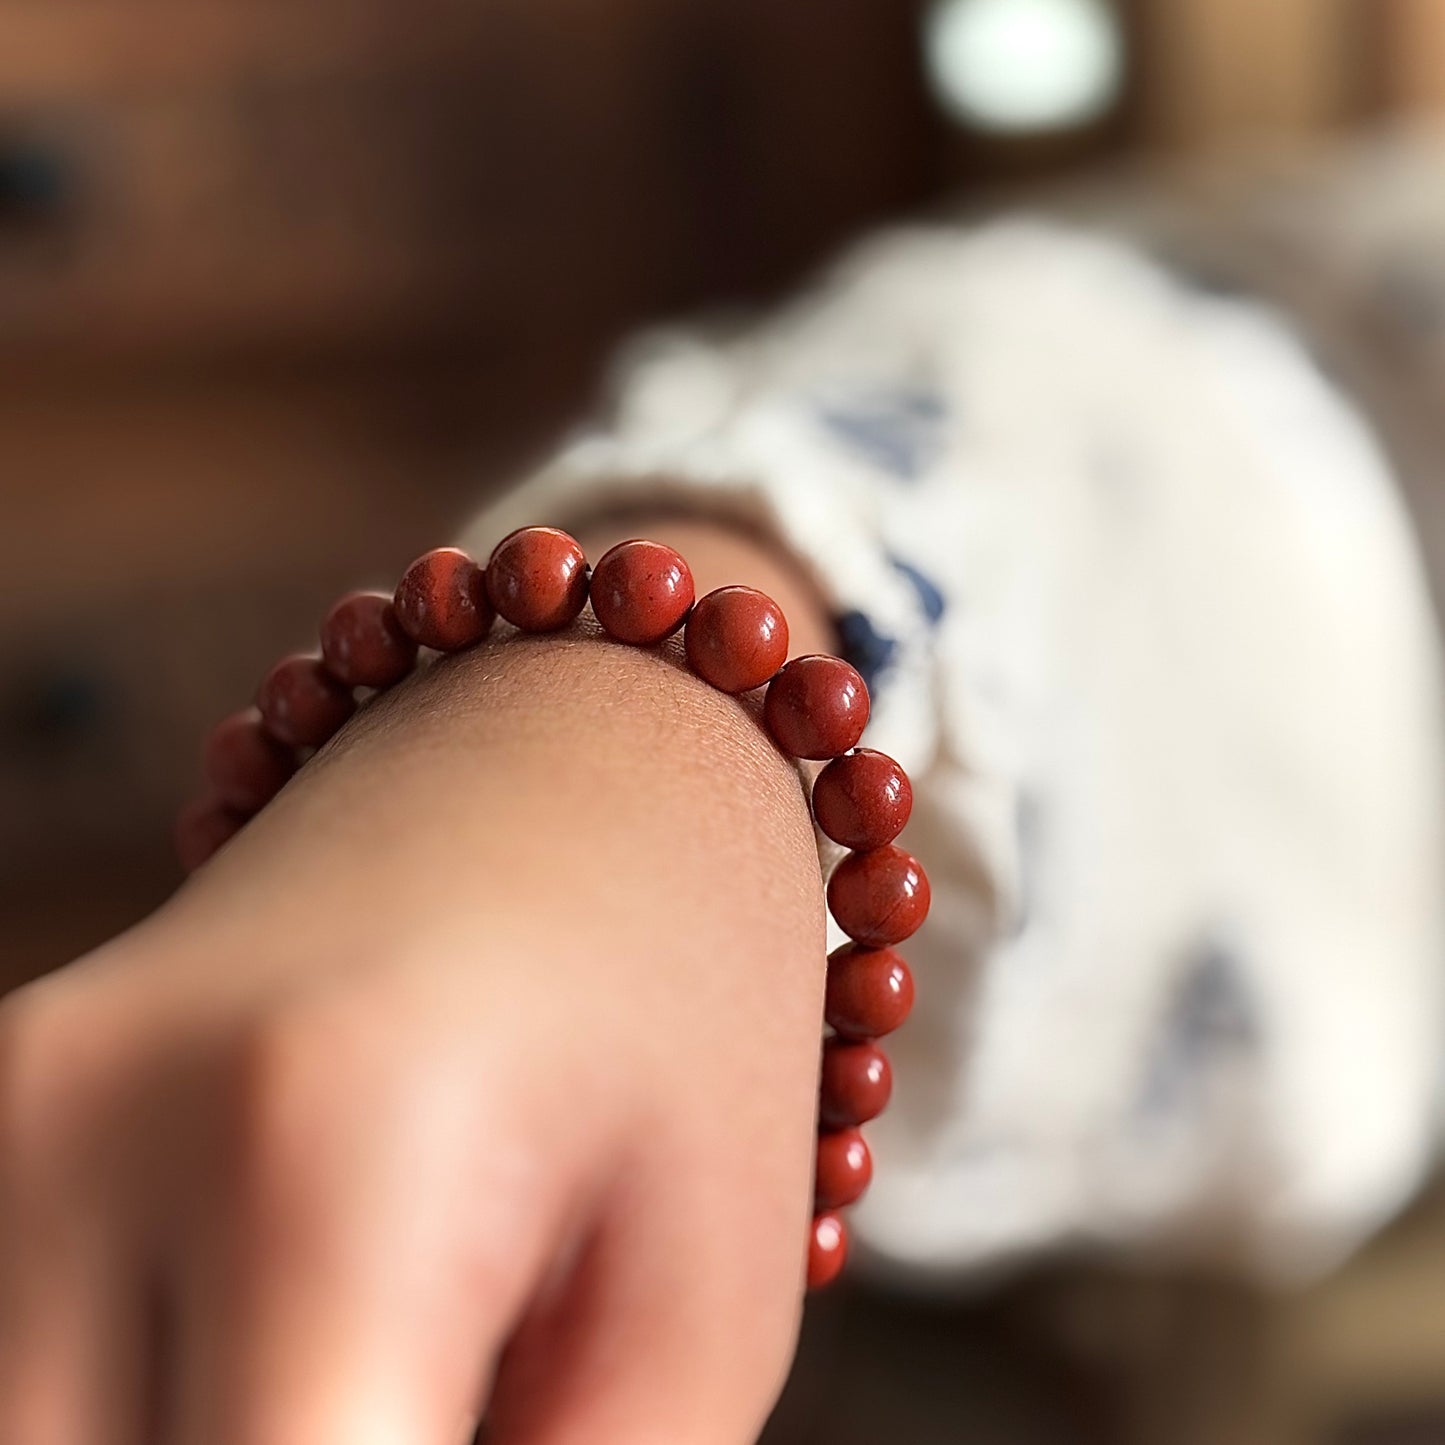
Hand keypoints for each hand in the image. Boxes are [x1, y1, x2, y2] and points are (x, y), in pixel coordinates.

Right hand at [0, 526, 831, 1444]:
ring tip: (389, 1363)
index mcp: (320, 1156)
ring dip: (202, 1440)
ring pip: (38, 1433)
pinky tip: (282, 1345)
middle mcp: (77, 1127)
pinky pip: (30, 1357)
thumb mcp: (694, 1313)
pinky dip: (140, 1396)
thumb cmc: (675, 1013)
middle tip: (458, 1404)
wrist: (565, 759)